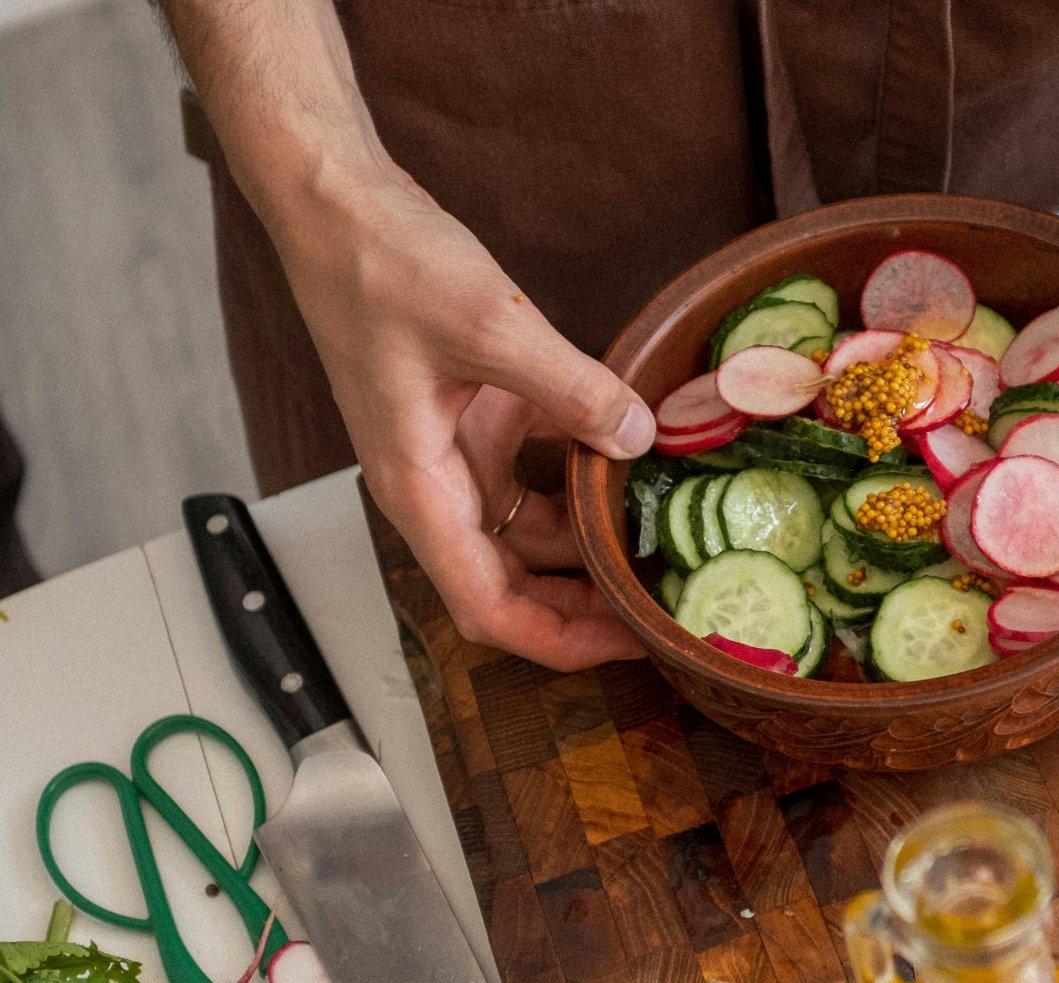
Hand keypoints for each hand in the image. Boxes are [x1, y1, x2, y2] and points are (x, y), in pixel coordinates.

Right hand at [269, 165, 654, 670]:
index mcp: (418, 490)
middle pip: (514, 584)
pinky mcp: (476, 414)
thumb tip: (639, 438)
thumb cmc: (381, 266)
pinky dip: (583, 477)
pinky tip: (640, 469)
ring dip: (588, 547)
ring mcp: (454, 452)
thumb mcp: (493, 326)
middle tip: (664, 608)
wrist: (338, 205)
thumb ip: (574, 389)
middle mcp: (434, 486)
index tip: (629, 645)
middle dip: (585, 607)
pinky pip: (537, 470)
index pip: (487, 608)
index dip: (561, 641)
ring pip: (530, 531)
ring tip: (661, 550)